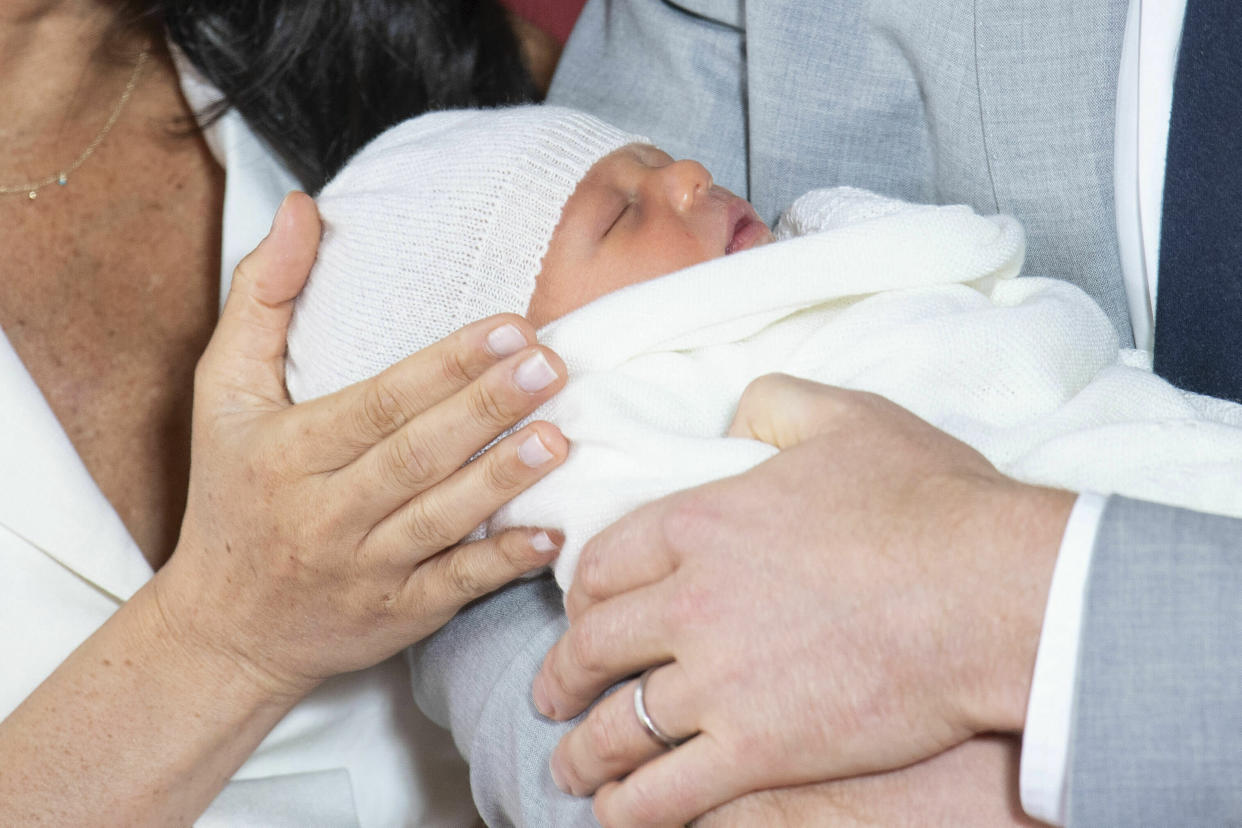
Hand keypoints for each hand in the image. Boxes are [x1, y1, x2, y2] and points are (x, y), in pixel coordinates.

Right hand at [154, 192, 570, 698]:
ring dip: (502, 480)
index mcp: (287, 452)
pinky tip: (551, 533)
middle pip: (415, 456)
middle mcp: (324, 514)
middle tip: (551, 365)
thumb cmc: (231, 494)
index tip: (508, 326)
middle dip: (486, 408)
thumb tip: (302, 207)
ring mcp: (364, 570)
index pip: (377, 403)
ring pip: (440, 521)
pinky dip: (502, 563)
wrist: (224, 629)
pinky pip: (455, 587)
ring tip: (559, 437)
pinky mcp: (398, 616)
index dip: (444, 366)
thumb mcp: (221, 393)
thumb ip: (261, 298)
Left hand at [532, 374, 1073, 825]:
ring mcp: (719, 680)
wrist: (993, 589)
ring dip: (584, 753)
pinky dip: (631, 810)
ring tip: (573, 767)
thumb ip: (774, 404)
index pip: (602, 563)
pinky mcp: (758, 748)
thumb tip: (738, 413)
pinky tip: (619, 814)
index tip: (579, 614)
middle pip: (593, 646)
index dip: (580, 595)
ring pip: (617, 728)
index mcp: (700, 522)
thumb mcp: (846, 418)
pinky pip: (667, 794)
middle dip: (562, 676)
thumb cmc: (929, 501)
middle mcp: (690, 601)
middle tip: (553, 693)